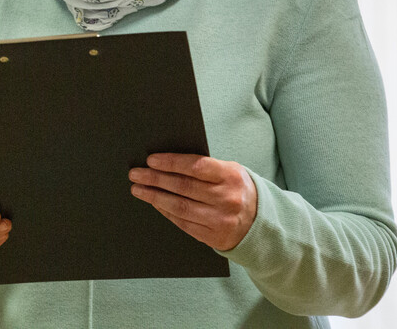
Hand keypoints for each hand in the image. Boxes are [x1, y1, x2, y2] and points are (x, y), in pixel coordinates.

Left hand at [129, 153, 257, 250]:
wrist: (260, 222)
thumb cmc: (237, 189)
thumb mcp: (229, 172)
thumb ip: (204, 167)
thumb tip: (166, 162)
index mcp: (231, 176)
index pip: (196, 166)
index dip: (171, 163)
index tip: (151, 159)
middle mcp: (227, 198)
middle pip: (183, 187)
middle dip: (155, 179)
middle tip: (136, 174)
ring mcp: (221, 220)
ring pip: (180, 207)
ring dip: (155, 197)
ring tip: (138, 189)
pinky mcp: (214, 237)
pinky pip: (183, 223)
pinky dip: (166, 212)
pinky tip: (155, 203)